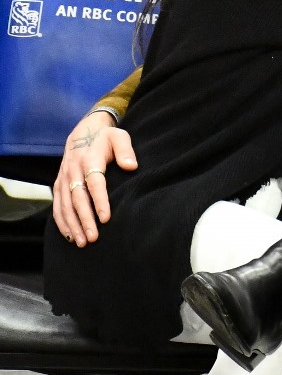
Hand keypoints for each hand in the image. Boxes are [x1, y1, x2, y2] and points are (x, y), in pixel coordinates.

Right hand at [52, 111, 136, 246]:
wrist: (83, 132)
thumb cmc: (106, 138)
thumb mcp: (119, 137)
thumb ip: (125, 150)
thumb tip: (131, 166)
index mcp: (89, 159)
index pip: (94, 183)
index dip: (99, 201)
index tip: (106, 218)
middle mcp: (73, 170)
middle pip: (78, 198)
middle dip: (84, 219)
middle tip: (93, 237)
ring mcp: (64, 178)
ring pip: (65, 205)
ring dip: (72, 225)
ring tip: (82, 242)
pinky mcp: (59, 184)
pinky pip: (57, 206)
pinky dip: (61, 222)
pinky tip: (70, 236)